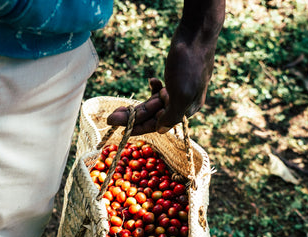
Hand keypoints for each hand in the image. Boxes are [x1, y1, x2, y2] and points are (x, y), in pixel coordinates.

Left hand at [107, 1, 222, 134]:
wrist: (196, 34)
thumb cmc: (189, 65)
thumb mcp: (181, 94)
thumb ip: (172, 115)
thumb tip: (161, 131)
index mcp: (186, 109)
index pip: (158, 124)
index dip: (138, 127)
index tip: (119, 129)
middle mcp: (183, 103)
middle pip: (152, 115)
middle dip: (132, 117)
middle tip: (110, 118)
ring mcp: (179, 90)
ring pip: (153, 104)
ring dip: (137, 106)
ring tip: (118, 108)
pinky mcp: (175, 78)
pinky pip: (160, 90)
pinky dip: (154, 88)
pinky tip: (152, 80)